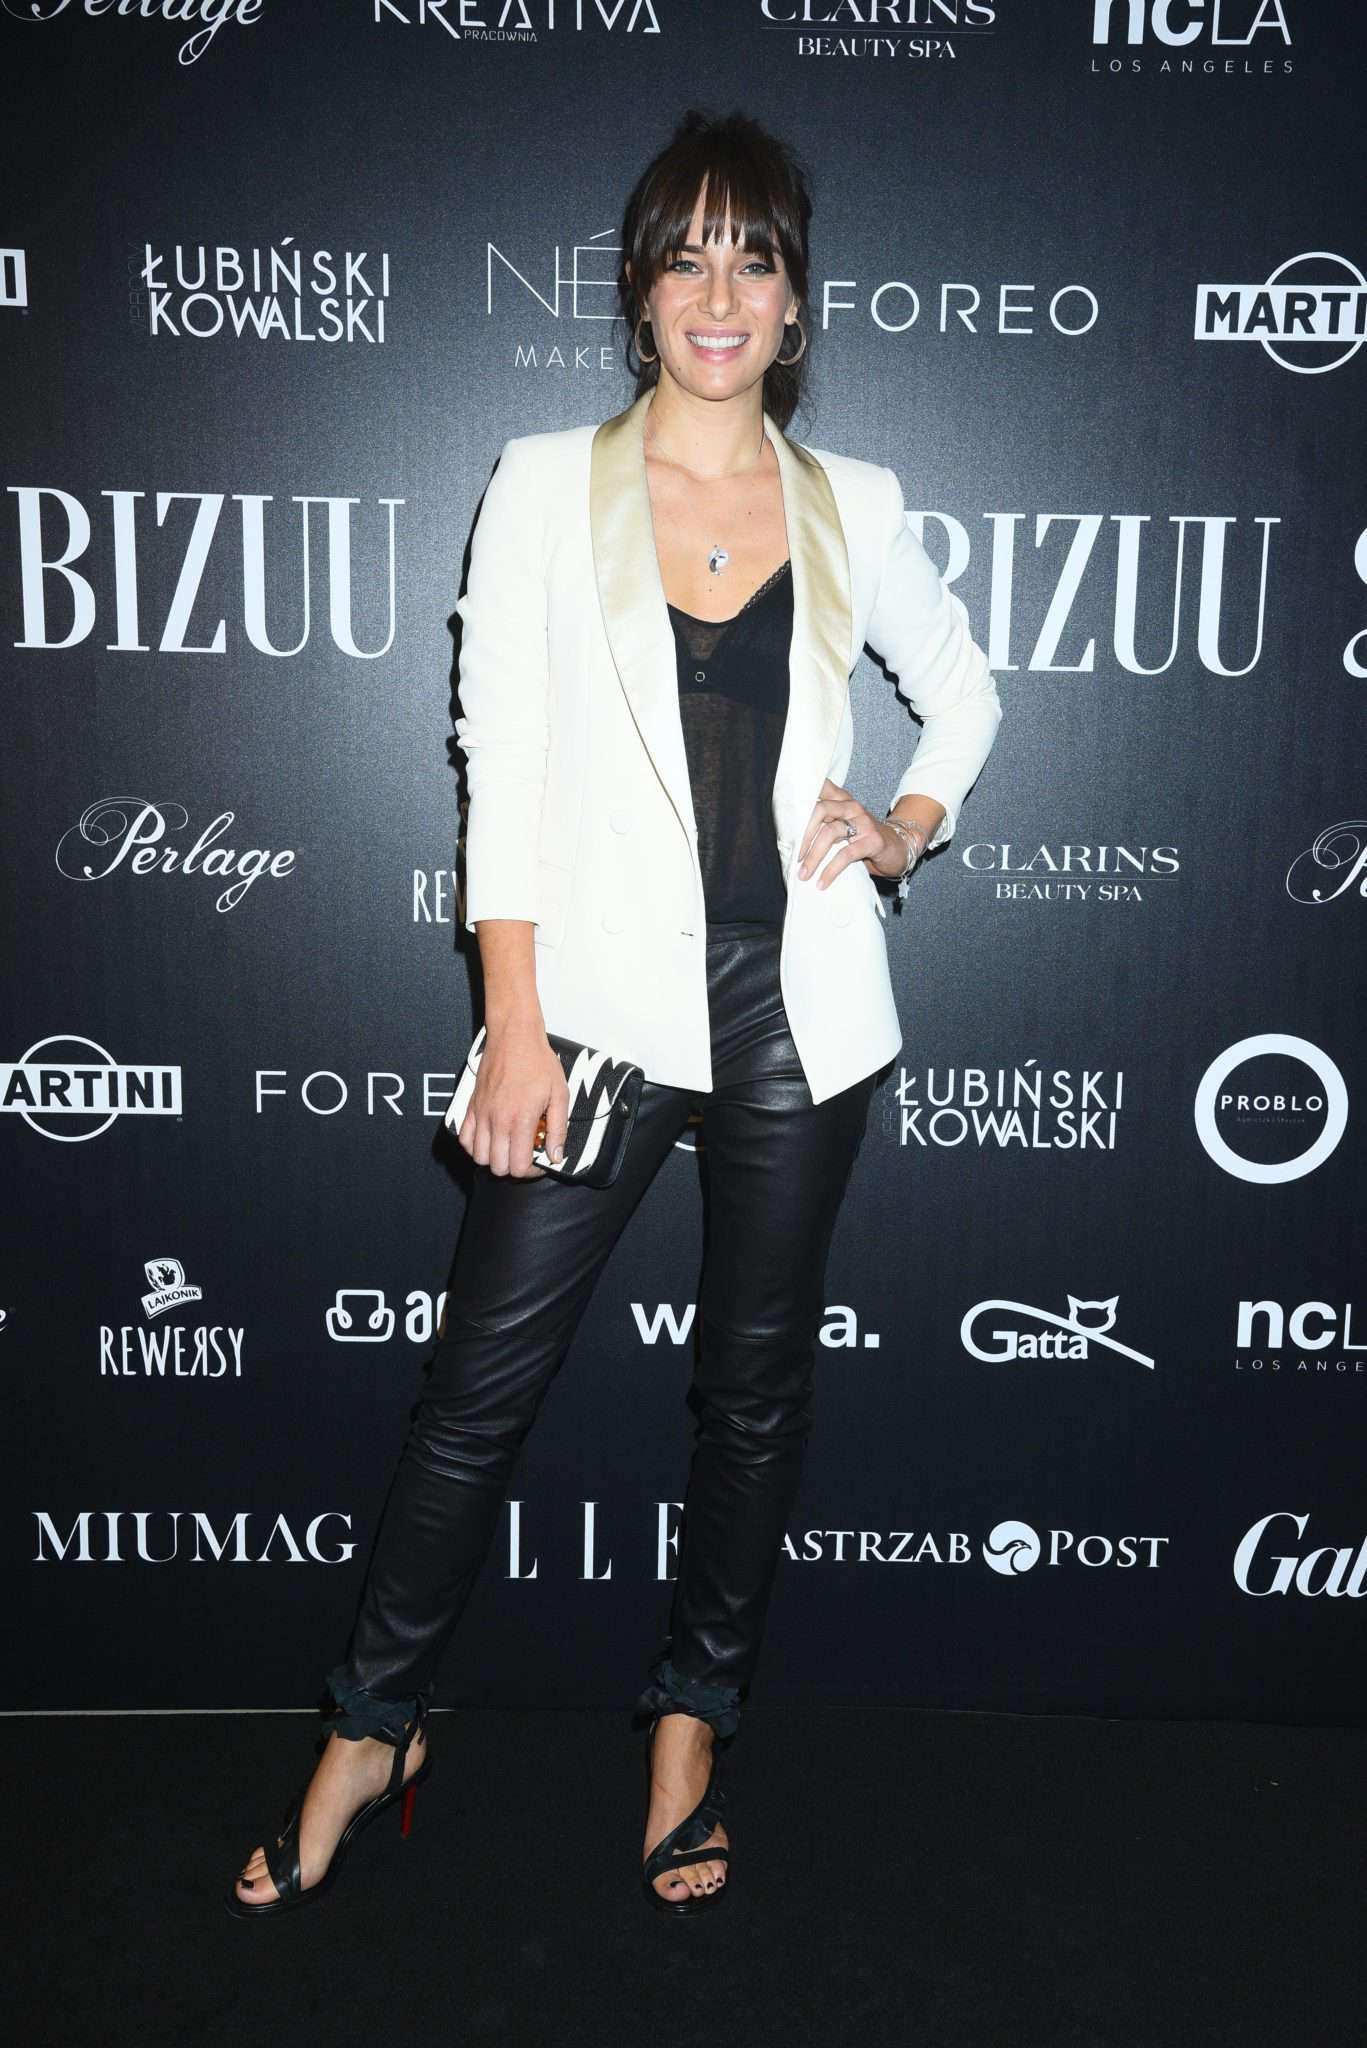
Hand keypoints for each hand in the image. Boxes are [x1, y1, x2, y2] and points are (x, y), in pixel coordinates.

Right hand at [457, 1018, 568, 1177]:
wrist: (514, 1037)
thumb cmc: (537, 1061)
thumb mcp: (559, 1094)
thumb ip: (558, 1128)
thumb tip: (556, 1154)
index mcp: (520, 1119)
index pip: (518, 1166)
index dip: (531, 1170)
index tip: (539, 1161)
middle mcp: (497, 1120)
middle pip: (497, 1167)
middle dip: (513, 1166)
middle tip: (525, 1154)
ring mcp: (481, 1114)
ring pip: (478, 1156)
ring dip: (494, 1157)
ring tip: (509, 1146)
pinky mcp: (471, 1106)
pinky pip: (464, 1138)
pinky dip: (474, 1145)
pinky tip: (491, 1137)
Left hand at [796, 778, 912, 887]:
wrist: (898, 848)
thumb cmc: (864, 839)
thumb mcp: (842, 825)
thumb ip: (822, 823)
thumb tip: (790, 837)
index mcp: (841, 800)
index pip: (819, 788)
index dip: (801, 794)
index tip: (785, 808)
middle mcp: (851, 806)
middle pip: (820, 809)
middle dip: (803, 834)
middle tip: (795, 855)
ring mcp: (863, 822)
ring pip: (830, 833)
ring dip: (813, 856)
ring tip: (804, 874)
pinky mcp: (872, 841)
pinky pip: (846, 854)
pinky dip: (831, 870)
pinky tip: (822, 882)